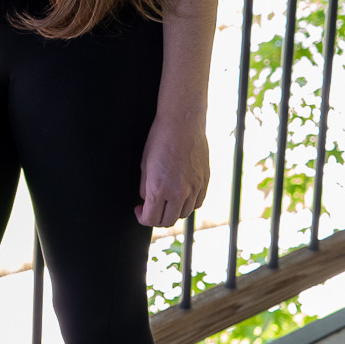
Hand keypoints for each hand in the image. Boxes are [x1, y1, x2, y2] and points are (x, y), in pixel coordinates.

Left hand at [136, 110, 209, 228]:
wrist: (182, 122)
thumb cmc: (160, 139)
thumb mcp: (145, 165)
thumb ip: (145, 188)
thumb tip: (147, 201)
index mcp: (159, 188)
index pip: (151, 219)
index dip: (142, 218)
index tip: (139, 210)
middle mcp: (178, 192)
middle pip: (168, 221)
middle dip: (156, 218)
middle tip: (150, 208)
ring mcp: (194, 188)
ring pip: (184, 214)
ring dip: (172, 211)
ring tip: (166, 200)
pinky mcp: (205, 181)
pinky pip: (197, 203)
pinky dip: (188, 204)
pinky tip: (180, 195)